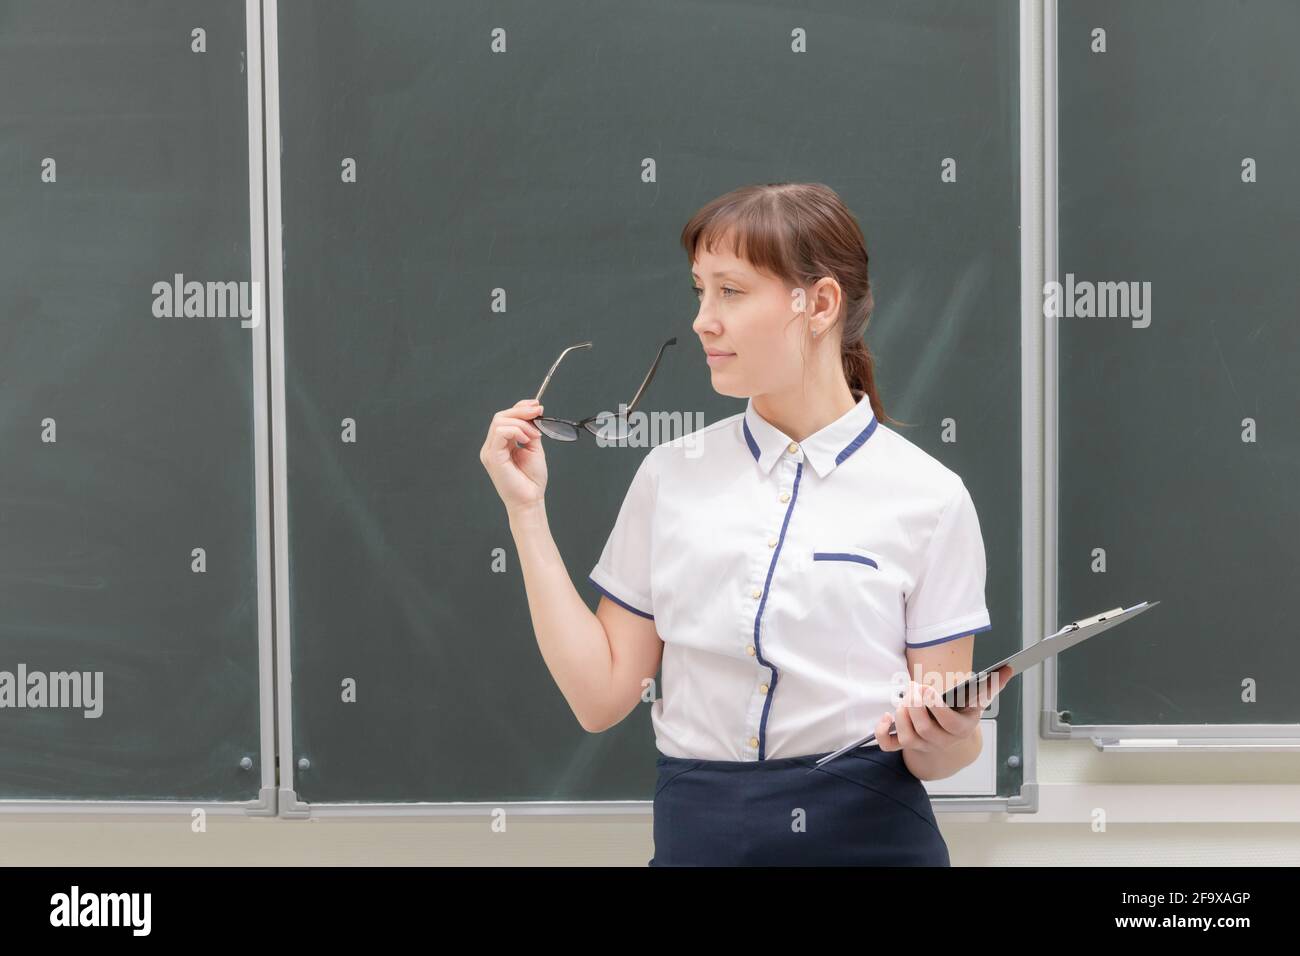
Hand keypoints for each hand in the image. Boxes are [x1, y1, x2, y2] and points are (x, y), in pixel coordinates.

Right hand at [479, 398, 547, 512]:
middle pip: (500, 416)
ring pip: (500, 421)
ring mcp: (490, 451)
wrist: (530, 500)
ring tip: (534, 435)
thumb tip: (533, 414)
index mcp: (500, 444)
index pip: (505, 418)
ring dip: (521, 423)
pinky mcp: (492, 456)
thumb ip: (530, 431)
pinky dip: (516, 430)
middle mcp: (492, 446)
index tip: (537, 406)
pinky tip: (526, 439)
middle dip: (521, 411)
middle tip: (538, 412)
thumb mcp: (533, 448)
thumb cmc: (531, 480)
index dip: (520, 408)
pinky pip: (500, 432)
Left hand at [874, 664, 1013, 753]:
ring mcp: (923, 745)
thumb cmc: (961, 714)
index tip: (928, 688)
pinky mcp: (905, 746)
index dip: (936, 708)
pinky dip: (884, 734)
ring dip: (903, 717)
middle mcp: (942, 741)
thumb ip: (991, 685)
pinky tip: (886, 717)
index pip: (950, 724)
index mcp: (961, 730)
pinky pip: (890, 746)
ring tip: (905, 699)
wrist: (950, 742)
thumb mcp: (977, 701)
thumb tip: (1009, 668)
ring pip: (909, 738)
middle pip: (926, 730)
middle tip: (914, 687)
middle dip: (917, 707)